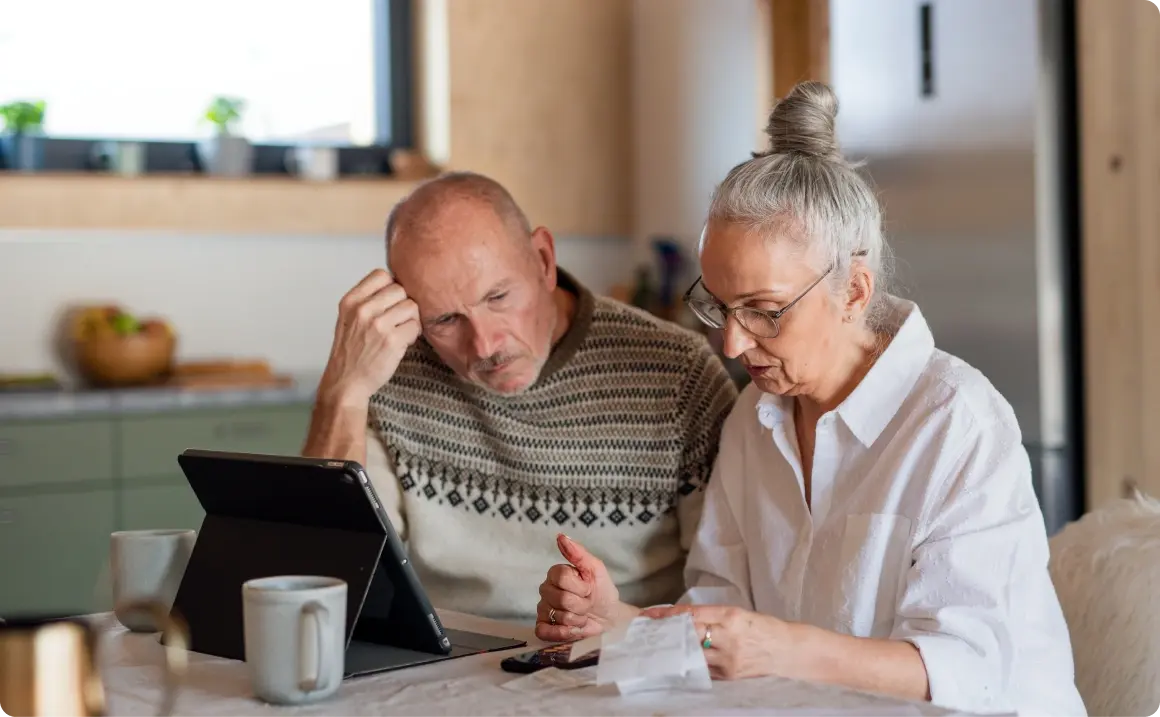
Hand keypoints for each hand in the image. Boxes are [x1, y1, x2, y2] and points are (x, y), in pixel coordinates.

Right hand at [319, 269, 420, 403]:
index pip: (381, 275)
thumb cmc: (350, 352)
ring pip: (411, 306)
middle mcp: (362, 310)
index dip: (391, 286)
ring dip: (411, 319)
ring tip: (400, 331)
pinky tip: (403, 342)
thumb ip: (367, 300)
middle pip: (400, 289)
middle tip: (398, 320)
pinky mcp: (392, 341)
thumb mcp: (348, 318)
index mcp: (351, 301)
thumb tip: (397, 286)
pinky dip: (413, 334)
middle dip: (403, 304)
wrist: (345, 382)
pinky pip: (416, 326)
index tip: (390, 301)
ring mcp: (378, 325)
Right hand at [534, 534, 622, 641]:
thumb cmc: (602, 591)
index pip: (561, 577)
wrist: (609, 617)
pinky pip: (545, 631)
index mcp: (556, 573)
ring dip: (577, 619)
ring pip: (558, 616)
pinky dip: (563, 632)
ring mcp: (543, 609)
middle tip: (588, 604)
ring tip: (583, 616)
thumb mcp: (596, 569)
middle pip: (560, 598)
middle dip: (581, 605)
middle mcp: (546, 590)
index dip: (580, 586)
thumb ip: (578, 552)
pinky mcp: (543, 628)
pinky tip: (574, 628)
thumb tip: (561, 536)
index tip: (589, 588)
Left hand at [641, 604, 793, 680]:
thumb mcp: (740, 615)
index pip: (692, 614)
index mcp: (731, 616)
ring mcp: (728, 659)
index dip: (668, 615)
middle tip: (648, 631)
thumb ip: (714, 617)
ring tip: (660, 646)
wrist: (790, 652)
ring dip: (676, 649)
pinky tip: (680, 660)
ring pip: (693, 653)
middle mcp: (728, 636)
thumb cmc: (765, 629)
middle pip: (688, 634)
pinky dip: (691, 662)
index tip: (650, 614)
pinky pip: (704, 668)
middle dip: (667, 632)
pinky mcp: (730, 675)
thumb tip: (684, 618)